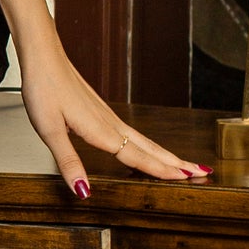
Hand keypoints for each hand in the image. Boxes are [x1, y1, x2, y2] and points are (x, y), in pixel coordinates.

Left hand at [17, 44, 208, 197]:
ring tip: (185, 165)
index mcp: (102, 131)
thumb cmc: (43, 89)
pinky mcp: (102, 111)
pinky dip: (149, 145)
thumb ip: (68, 162)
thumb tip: (83, 192)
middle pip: (151, 149)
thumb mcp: (50, 130)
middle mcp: (111, 124)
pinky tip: (147, 149)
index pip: (139, 157)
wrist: (43, 56)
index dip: (163, 171)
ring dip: (167, 154)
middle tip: (205, 172)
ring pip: (145, 140)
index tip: (189, 179)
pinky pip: (133, 134)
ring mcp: (108, 116)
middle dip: (177, 163)